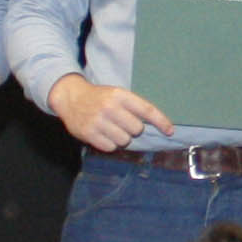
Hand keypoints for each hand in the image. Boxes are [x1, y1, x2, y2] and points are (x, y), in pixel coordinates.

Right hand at [50, 75, 169, 151]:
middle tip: (123, 124)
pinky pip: (110, 147)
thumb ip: (133, 107)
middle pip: (137, 129)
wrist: (71, 98)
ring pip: (124, 140)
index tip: (170, 131)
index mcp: (119, 95)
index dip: (161, 121)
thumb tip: (156, 126)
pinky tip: (103, 134)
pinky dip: (109, 144)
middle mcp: (110, 107)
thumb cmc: (99, 98)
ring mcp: (98, 121)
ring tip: (111, 129)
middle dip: (133, 129)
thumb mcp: (116, 94)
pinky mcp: (89, 133)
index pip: (146, 109)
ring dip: (121, 138)